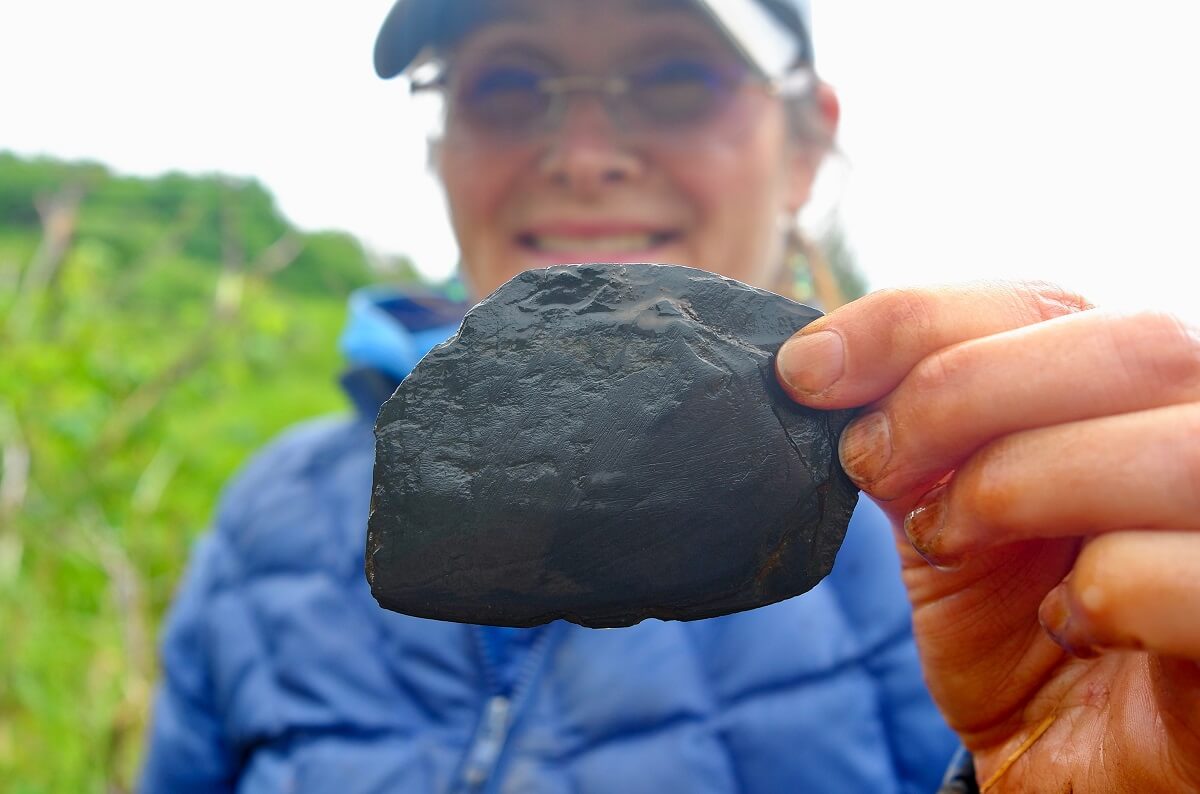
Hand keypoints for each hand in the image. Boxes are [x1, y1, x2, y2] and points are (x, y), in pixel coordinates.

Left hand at [776, 282, 1199, 792]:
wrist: (1064, 762)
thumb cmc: (1013, 632)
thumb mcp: (944, 512)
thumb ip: (913, 433)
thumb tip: (824, 360)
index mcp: (1140, 393)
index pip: (1053, 300)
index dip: (920, 318)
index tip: (808, 367)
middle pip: (1134, 346)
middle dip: (963, 395)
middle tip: (872, 459)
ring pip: (1175, 449)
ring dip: (1019, 485)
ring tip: (949, 539)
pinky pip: (1197, 570)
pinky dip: (1105, 589)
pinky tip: (1062, 622)